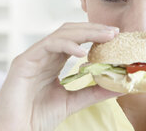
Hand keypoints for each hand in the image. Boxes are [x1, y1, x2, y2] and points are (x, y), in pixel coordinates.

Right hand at [0, 22, 122, 130]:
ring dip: (85, 32)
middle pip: (71, 31)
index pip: (77, 39)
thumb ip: (94, 92)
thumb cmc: (38, 116)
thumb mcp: (74, 101)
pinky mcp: (24, 61)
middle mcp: (44, 54)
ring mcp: (34, 55)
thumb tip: (120, 87)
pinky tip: (82, 53)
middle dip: (94, 29)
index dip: (95, 34)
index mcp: (54, 60)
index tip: (116, 35)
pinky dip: (67, 45)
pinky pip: (48, 45)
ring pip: (61, 34)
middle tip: (115, 31)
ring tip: (106, 36)